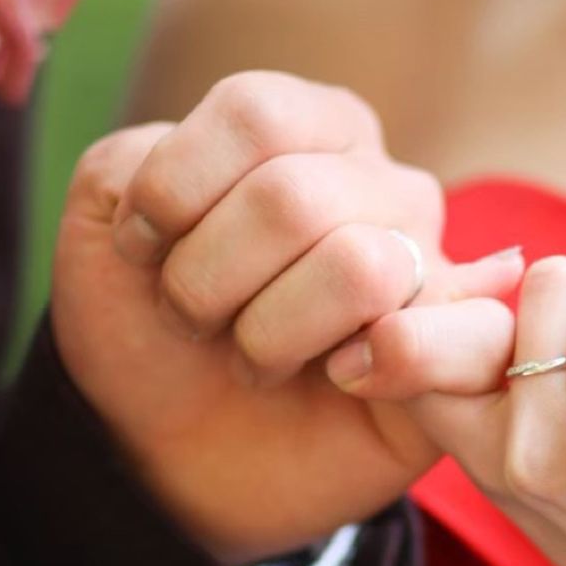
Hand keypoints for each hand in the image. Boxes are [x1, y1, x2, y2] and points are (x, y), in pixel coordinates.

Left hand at [51, 72, 521, 562]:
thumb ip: (143, 162)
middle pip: (292, 196)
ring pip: (360, 267)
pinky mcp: (460, 361)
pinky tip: (341, 381)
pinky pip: (460, 337)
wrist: (166, 453)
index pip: (257, 113)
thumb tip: (251, 179)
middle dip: (205, 279)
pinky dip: (384, 366)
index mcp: (314, 129)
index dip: (173, 190)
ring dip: (269, 336)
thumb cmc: (148, 329)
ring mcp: (432, 272)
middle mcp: (386, 187)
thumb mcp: (105, 224)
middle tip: (193, 323)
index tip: (140, 249)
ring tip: (253, 361)